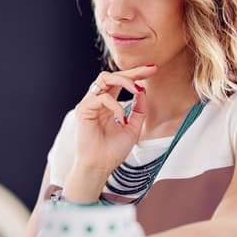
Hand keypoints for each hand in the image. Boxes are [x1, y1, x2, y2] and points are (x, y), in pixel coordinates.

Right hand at [64, 64, 156, 200]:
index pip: (121, 82)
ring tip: (136, 89)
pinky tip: (122, 117)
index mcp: (108, 105)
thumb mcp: (133, 128)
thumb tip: (143, 91)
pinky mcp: (83, 110)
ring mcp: (89, 104)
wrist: (100, 167)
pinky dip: (115, 104)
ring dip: (123, 80)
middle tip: (150, 70)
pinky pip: (101, 98)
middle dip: (132, 71)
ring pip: (104, 79)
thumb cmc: (113, 151)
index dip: (137, 74)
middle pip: (112, 75)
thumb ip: (139, 110)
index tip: (153, 69)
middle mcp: (97, 101)